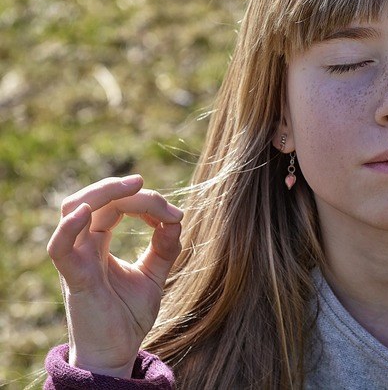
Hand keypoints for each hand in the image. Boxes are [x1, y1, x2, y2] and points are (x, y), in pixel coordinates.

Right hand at [47, 175, 182, 377]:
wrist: (117, 353)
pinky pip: (60, 248)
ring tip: (130, 186)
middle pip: (92, 200)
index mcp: (100, 243)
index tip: (174, 214)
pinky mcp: (75, 279)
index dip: (143, 201)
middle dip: (120, 188)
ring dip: (101, 193)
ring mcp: (77, 261)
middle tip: (145, 184)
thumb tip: (177, 218)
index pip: (114, 206)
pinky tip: (86, 213)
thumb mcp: (154, 274)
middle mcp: (84, 247)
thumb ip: (164, 246)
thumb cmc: (128, 315)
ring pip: (73, 210)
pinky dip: (68, 228)